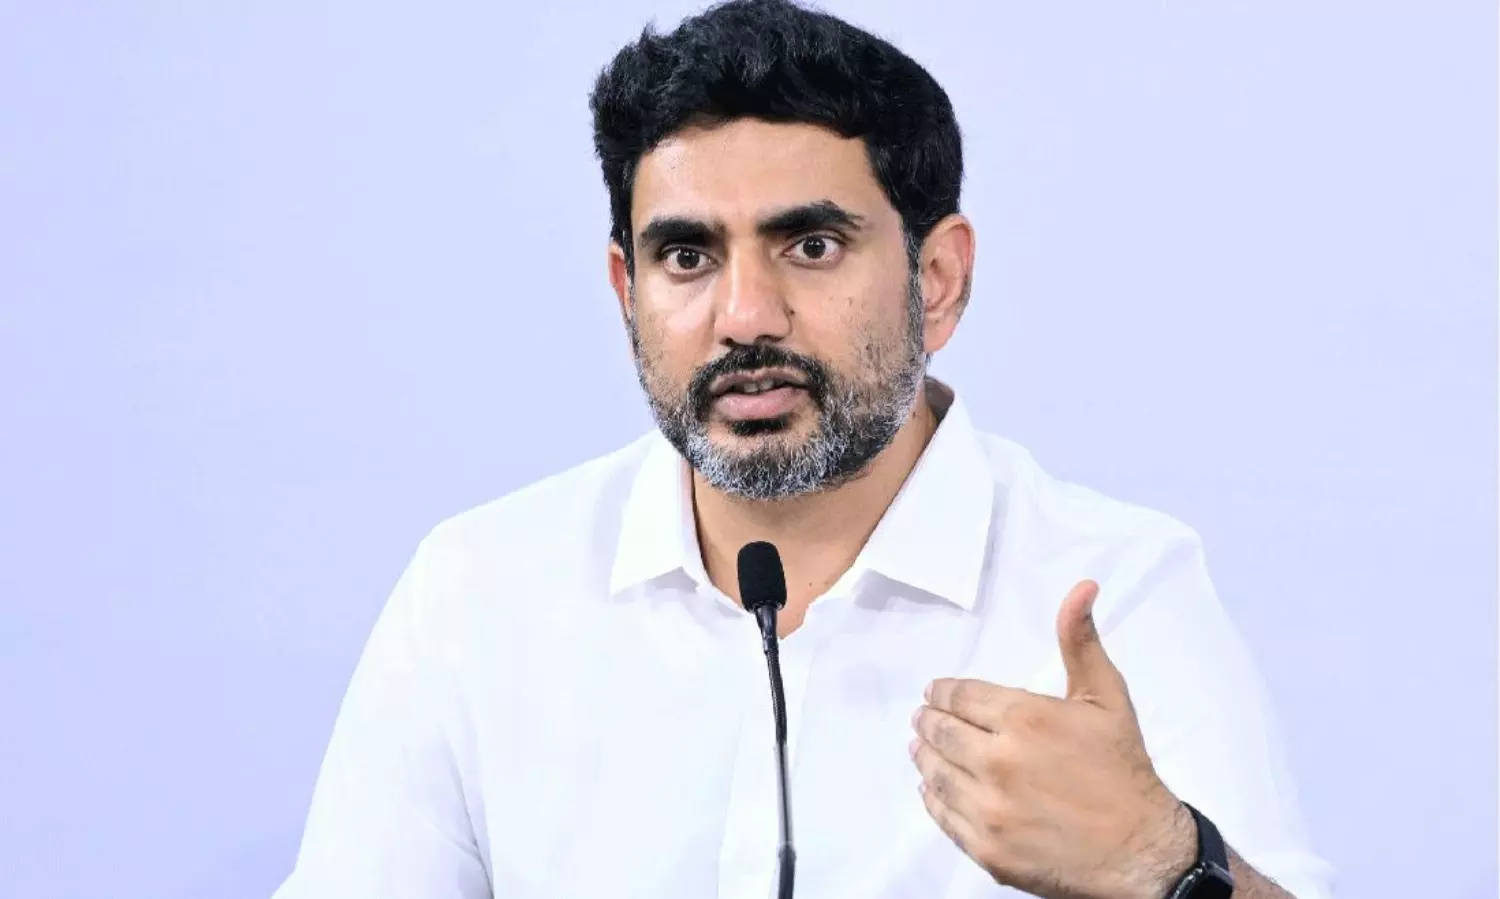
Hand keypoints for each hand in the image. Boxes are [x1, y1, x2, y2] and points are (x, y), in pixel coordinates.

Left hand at [910, 580, 1196, 898]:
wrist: (1142, 851)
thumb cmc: (1123, 770)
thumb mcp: (1107, 698)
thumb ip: (1080, 642)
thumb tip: (1081, 588)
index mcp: (1024, 718)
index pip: (959, 697)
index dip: (942, 693)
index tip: (935, 693)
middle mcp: (999, 761)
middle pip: (941, 733)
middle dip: (928, 721)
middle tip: (923, 718)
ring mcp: (989, 808)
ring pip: (935, 773)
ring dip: (924, 756)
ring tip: (921, 747)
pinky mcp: (986, 848)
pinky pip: (942, 816)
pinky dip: (932, 797)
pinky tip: (932, 788)